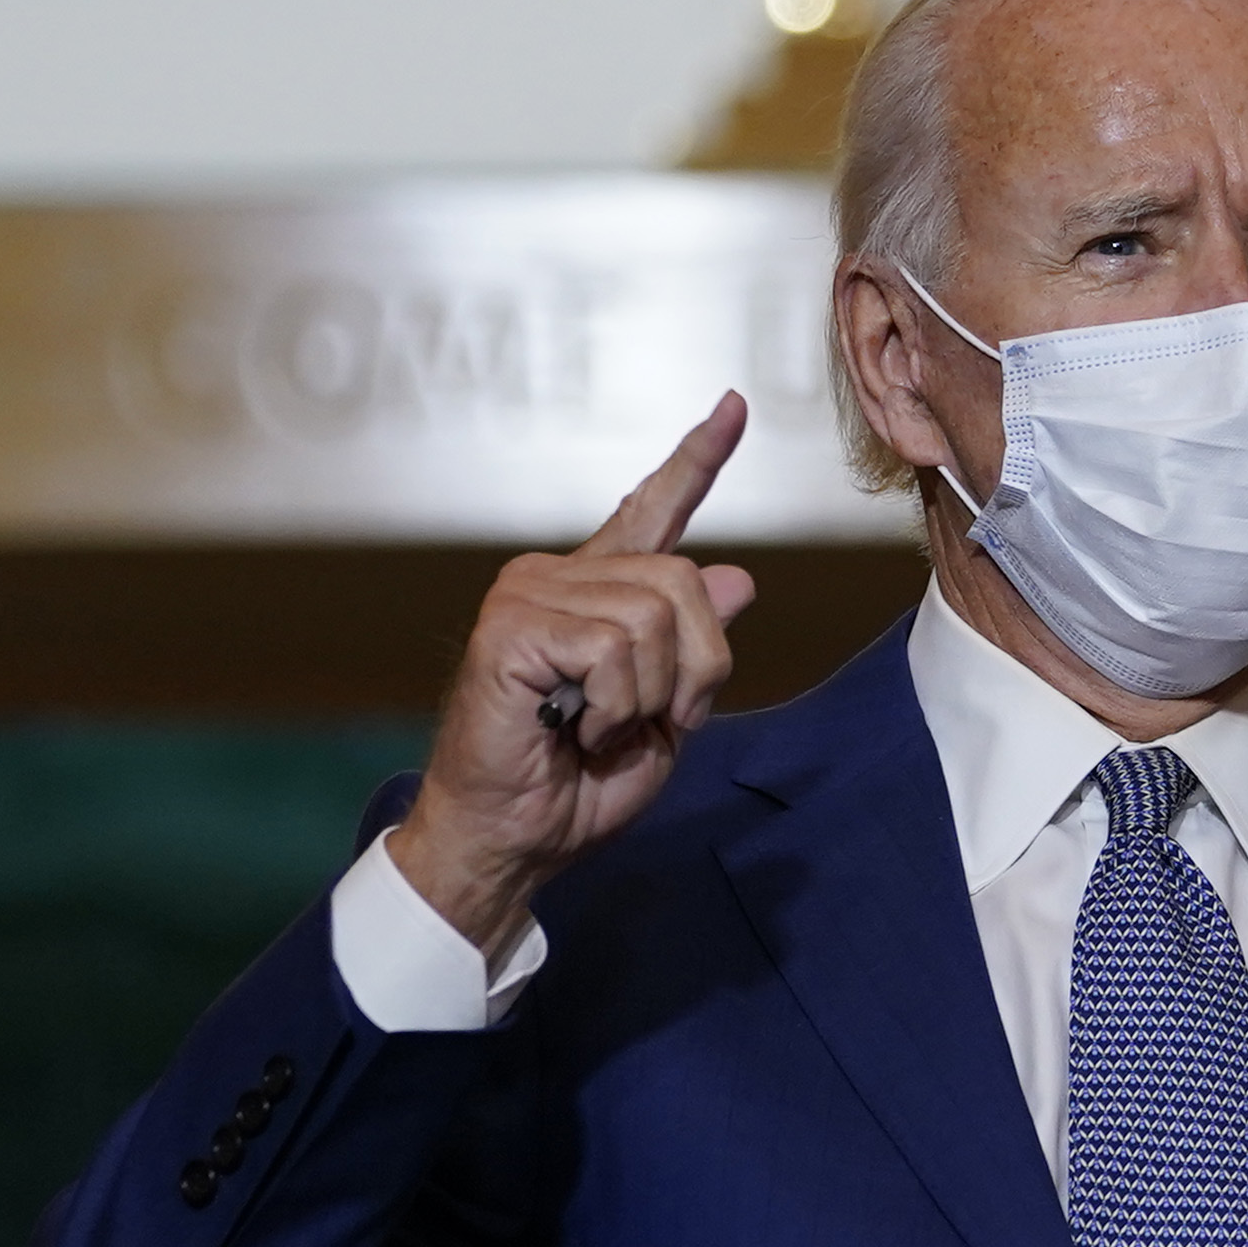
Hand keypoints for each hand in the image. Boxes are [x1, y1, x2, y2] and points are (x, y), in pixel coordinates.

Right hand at [388, 397, 759, 959]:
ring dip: (648, 697)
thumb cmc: (575, 790)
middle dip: (692, 671)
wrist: (511, 841)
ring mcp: (528, 593)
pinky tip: (570, 727)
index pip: (653, 510)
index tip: (734, 405)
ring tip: (596, 728)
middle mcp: (557, 577)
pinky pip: (613, 648)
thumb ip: (693, 649)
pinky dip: (613, 706)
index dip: (698, 460)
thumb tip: (737, 579)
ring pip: (654, 618)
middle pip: (685, 585)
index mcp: (595, 594)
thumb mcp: (664, 718)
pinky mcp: (510, 624)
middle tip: (642, 723)